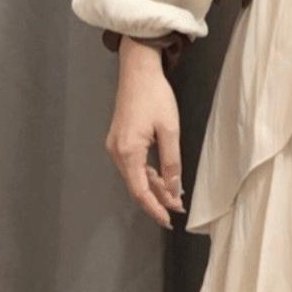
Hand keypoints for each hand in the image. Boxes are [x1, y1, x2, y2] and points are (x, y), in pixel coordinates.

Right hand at [104, 37, 185, 229]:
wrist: (138, 71)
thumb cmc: (156, 97)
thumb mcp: (169, 129)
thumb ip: (171, 162)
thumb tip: (174, 189)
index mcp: (127, 152)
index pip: (140, 191)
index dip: (154, 208)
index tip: (168, 220)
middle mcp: (116, 152)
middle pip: (136, 185)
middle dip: (156, 199)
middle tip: (176, 210)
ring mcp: (115, 146)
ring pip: (135, 175)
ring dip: (153, 187)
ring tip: (173, 196)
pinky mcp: (119, 139)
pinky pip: (133, 164)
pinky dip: (147, 173)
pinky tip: (161, 177)